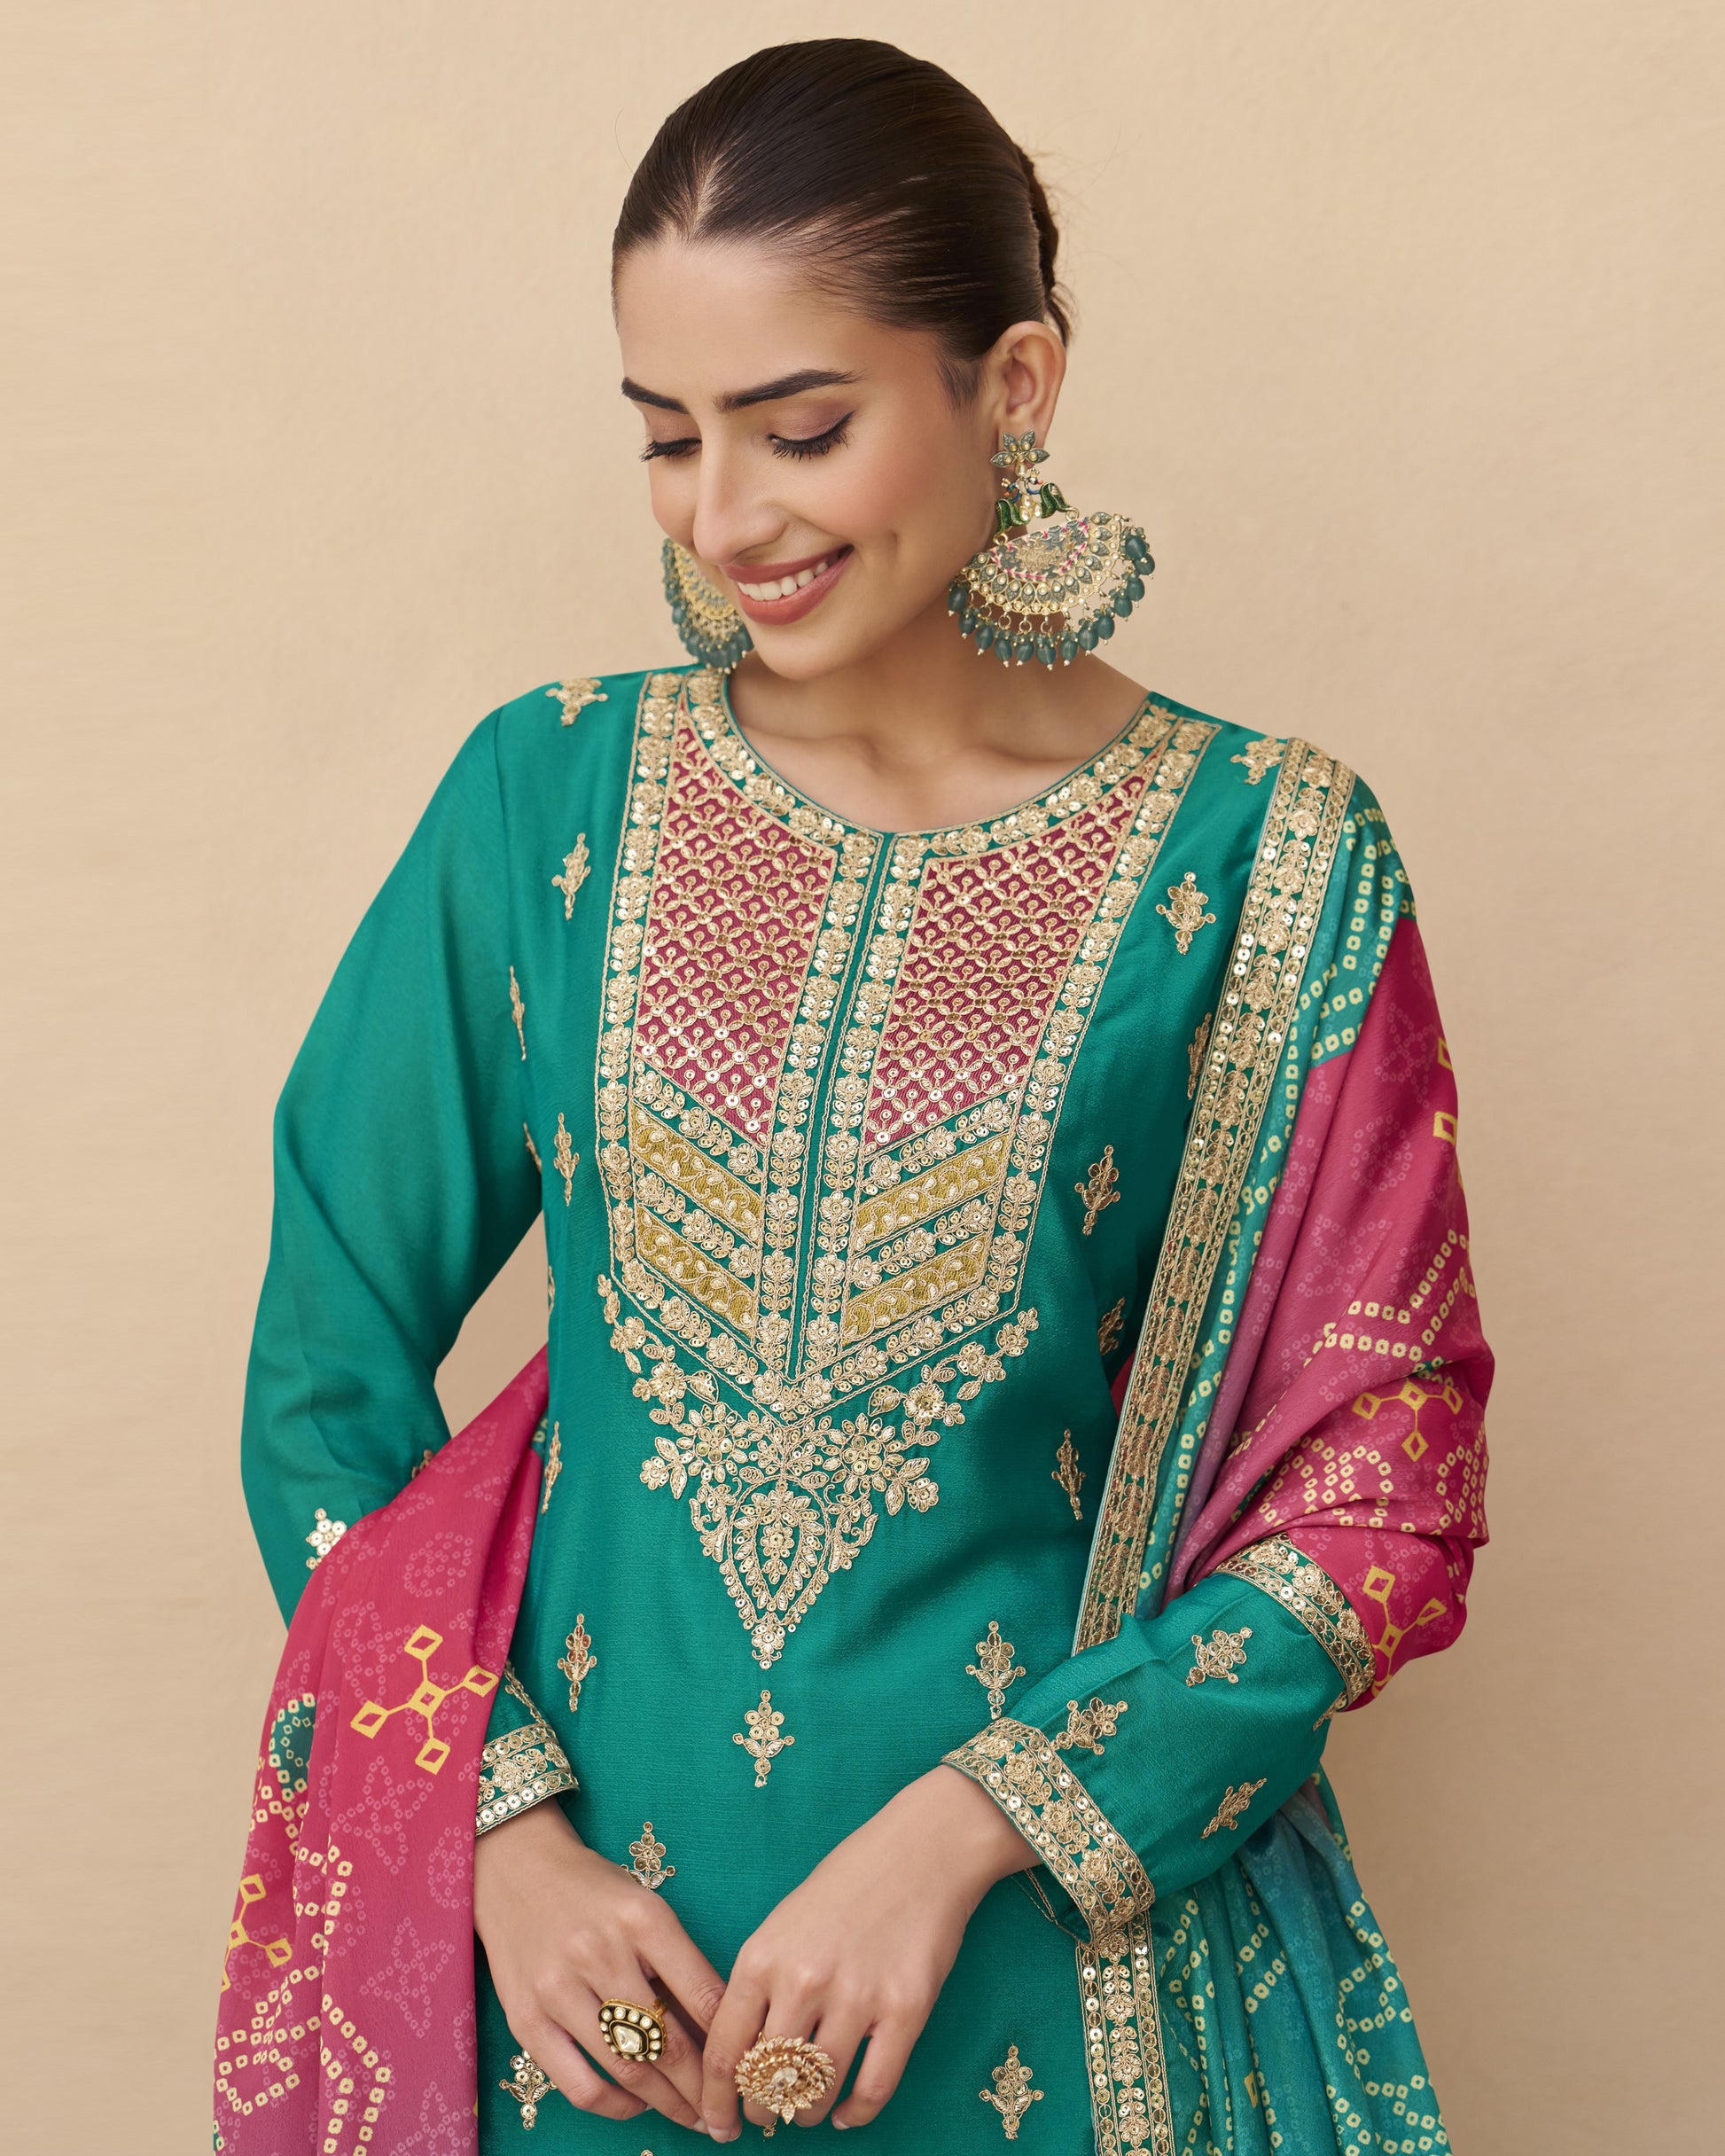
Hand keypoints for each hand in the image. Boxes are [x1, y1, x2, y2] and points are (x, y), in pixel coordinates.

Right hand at [474, 1799, 725, 2132]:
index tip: (750, 2071)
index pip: (703, 1995)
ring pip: (627, 2069)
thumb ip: (678, 1963)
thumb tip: (718, 2031)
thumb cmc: (593, 1890)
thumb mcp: (645, 1907)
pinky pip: (578, 2085)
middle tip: (726, 2115)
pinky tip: (637, 2103)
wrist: (516, 1869)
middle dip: (704, 2089)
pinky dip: (615, 2106)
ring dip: (667, 2105)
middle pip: (667, 2043)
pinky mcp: (526, 2020)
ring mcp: (559, 1989)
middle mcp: (601, 1953)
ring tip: (692, 2118)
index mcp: (643, 1919)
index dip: (731, 2044)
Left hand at [699, 1765, 1034, 2139]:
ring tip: (807, 2112)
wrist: (919, 1851)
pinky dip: (856, 2114)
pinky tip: (848, 2113)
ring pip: (817, 2093)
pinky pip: (873, 2090)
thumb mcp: (783, 1923)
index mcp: (762, 1957)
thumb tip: (744, 2055)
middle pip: (768, 2081)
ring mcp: (857, 1997)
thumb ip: (760, 1983)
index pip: (724, 2052)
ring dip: (807, 2114)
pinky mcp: (905, 2010)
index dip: (716, 2100)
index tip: (718, 2123)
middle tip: (768, 2114)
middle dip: (763, 2110)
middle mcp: (803, 1981)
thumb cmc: (847, 1883)